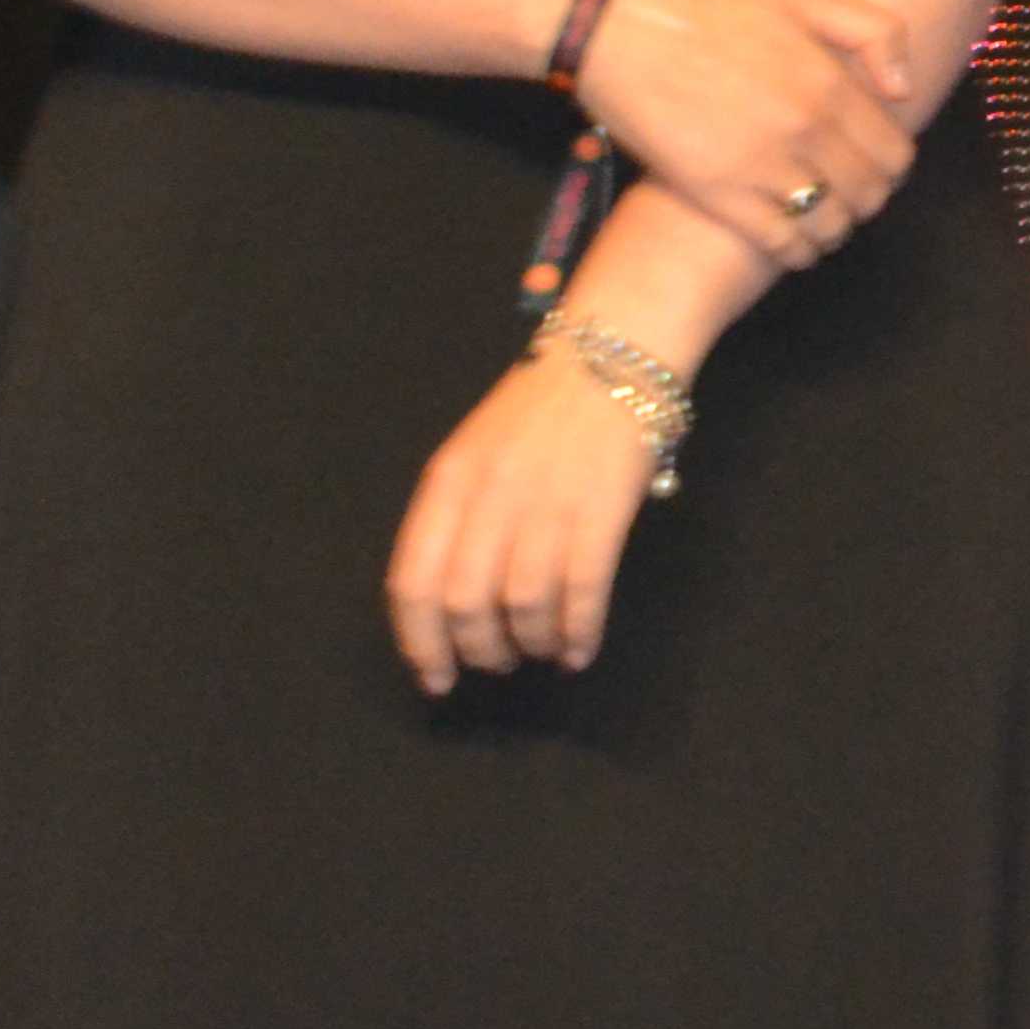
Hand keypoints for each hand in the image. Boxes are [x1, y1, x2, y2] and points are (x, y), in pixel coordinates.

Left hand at [386, 341, 677, 690]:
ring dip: (530, 643)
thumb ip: (457, 515)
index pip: (414, 582)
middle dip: (478, 651)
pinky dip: (579, 631)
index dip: (419, 641)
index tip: (433, 677)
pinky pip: (583, 588)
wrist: (615, 351)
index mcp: (447, 481)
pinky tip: (579, 649)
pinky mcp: (603, 507)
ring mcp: (548, 501)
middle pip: (465, 603)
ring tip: (540, 652)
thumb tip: (453, 600)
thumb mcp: (476, 451)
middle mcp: (489, 495)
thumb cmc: (544, 405)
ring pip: (523, 603)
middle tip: (495, 665)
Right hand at [573, 0, 915, 271]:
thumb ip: (873, 33)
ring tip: (825, 222)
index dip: (893, 168)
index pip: (893, 154)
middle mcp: (805, 131)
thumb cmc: (709, 9)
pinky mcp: (715, 193)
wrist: (620, 30)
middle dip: (868, 200)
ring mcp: (760, 165)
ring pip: (828, 224)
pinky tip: (796, 247)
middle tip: (853, 196)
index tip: (879, 168)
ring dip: (835, 229)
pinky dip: (797, 252)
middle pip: (867, 194)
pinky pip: (778, 242)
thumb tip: (902, 90)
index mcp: (830, 85)